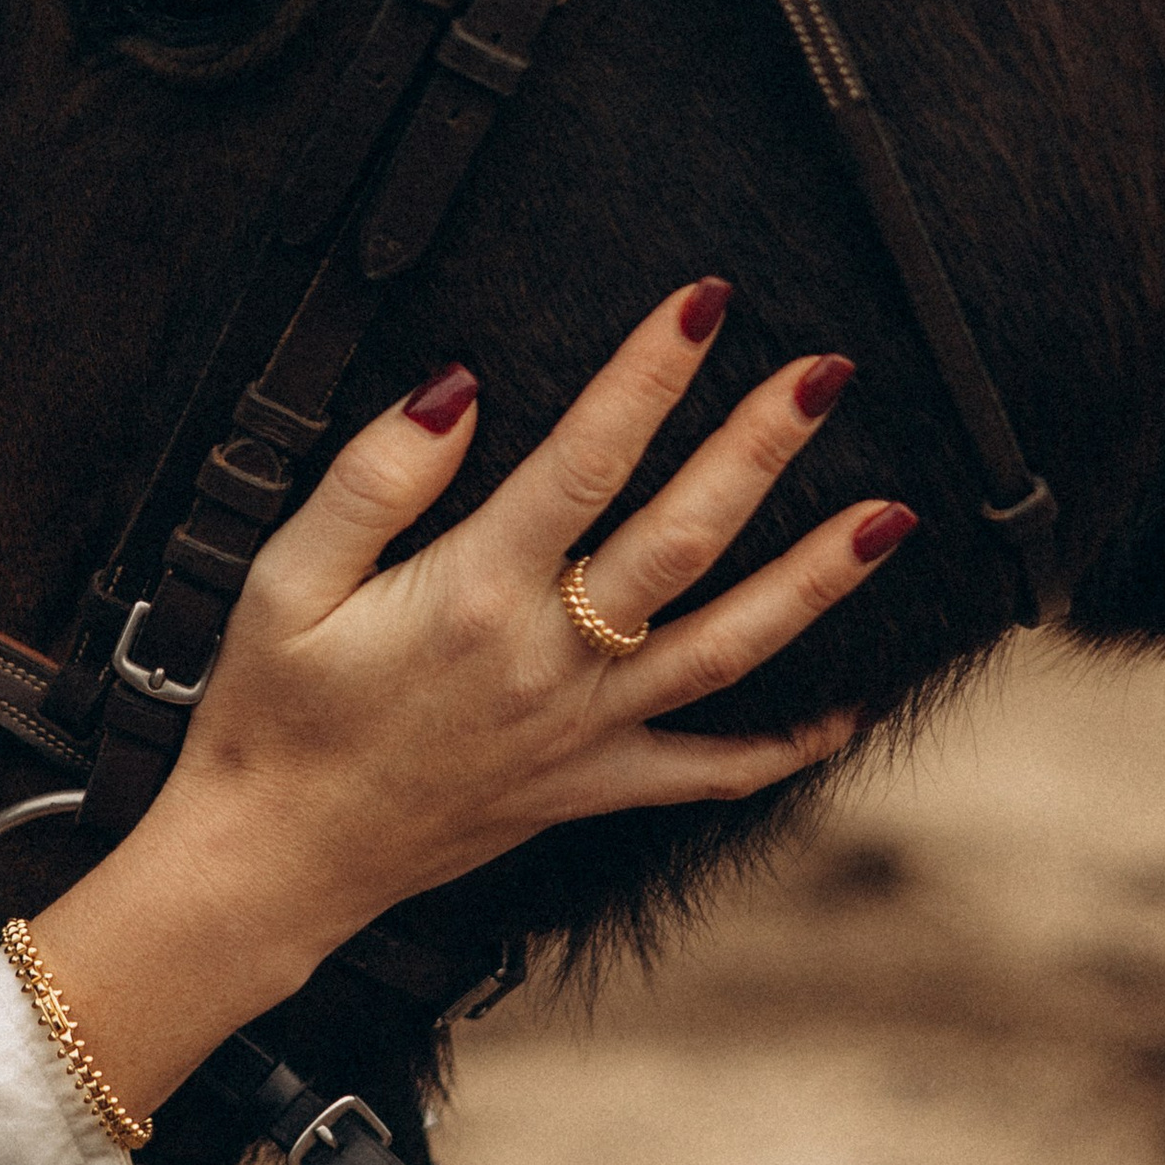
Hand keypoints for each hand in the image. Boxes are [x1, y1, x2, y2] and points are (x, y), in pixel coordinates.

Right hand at [33, 280, 904, 1125]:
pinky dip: (785, 745)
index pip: (584, 460)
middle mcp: (548, 661)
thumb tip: (457, 389)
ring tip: (893, 518)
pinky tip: (850, 708)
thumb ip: (372, 480)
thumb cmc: (271, 714)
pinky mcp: (588, 786)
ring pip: (728, 647)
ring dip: (815, 582)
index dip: (648, 374)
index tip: (705, 302)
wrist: (274, 861)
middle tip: (829, 373)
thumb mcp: (284, 580)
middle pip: (683, 539)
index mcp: (474, 595)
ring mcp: (582, 731)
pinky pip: (706, 770)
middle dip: (761, 448)